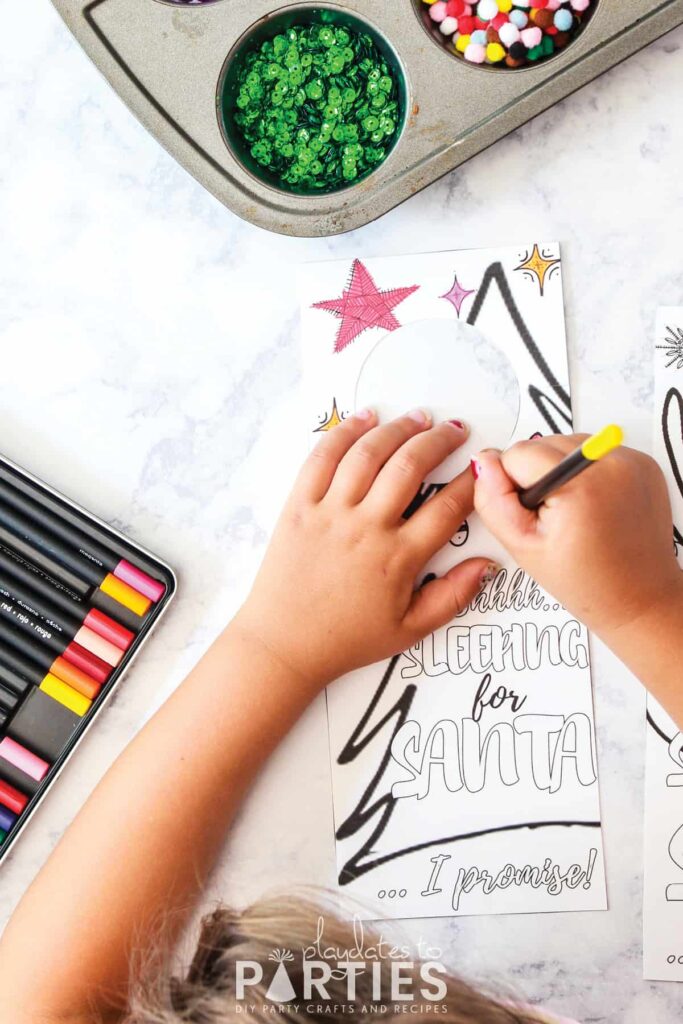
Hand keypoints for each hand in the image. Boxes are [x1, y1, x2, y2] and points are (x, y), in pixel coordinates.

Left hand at [235, 409, 496, 689]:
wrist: (283, 645)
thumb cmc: (345, 639)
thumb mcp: (409, 629)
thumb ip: (453, 596)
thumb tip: (488, 566)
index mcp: (398, 558)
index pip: (447, 509)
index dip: (470, 484)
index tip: (479, 470)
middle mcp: (366, 528)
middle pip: (410, 466)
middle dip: (439, 441)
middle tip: (455, 430)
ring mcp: (330, 513)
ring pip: (369, 454)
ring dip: (398, 429)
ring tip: (419, 418)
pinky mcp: (299, 506)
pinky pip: (322, 458)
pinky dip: (345, 432)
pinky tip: (366, 419)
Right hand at [472, 434, 682, 643]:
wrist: (639, 598)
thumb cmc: (588, 582)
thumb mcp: (523, 546)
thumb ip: (493, 500)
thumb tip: (484, 462)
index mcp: (582, 484)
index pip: (518, 454)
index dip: (515, 487)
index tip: (535, 515)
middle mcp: (613, 464)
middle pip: (545, 444)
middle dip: (538, 476)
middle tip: (554, 518)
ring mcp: (632, 461)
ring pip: (568, 445)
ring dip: (562, 472)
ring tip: (575, 512)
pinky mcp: (644, 463)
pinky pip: (596, 452)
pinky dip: (587, 472)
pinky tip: (593, 504)